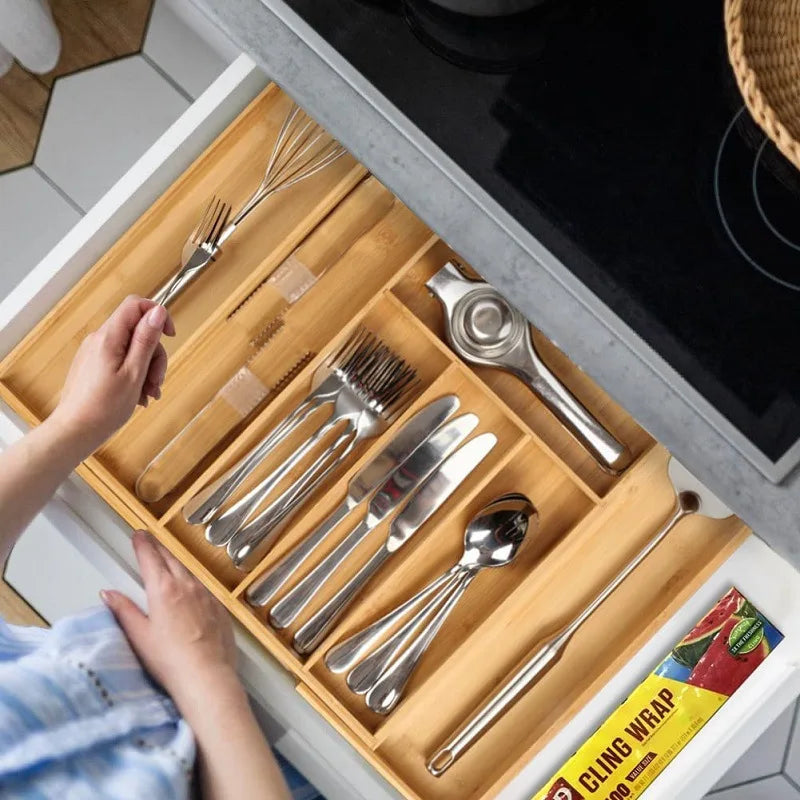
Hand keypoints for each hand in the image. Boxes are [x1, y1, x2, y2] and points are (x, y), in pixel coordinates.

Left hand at [49, 296, 174, 455]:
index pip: (136, 305)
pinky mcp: (94, 364)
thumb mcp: (134, 373)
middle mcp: (99, 340)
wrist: (75, 431)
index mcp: (109, 338)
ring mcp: (95, 352)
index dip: (157, 315)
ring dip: (147, 369)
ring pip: (133, 348)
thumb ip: (146, 340)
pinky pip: (122, 360)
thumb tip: (157, 312)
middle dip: (155, 355)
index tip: (170, 335)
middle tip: (156, 381)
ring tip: (148, 394)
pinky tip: (138, 395)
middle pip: (138, 331)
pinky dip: (135, 375)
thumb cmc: (102, 408)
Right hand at [101, 531, 239, 714]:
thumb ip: (124, 610)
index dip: (143, 544)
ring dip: (177, 564)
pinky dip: (193, 583)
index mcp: (164, 590)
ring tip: (168, 561)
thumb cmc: (170, 660)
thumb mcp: (139, 635)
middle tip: (150, 542)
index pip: (150, 558)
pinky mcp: (220, 608)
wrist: (208, 677)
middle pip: (171, 560)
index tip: (138, 534)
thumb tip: (108, 593)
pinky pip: (204, 588)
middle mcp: (188, 586)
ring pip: (189, 572)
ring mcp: (207, 595)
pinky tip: (190, 590)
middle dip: (159, 549)